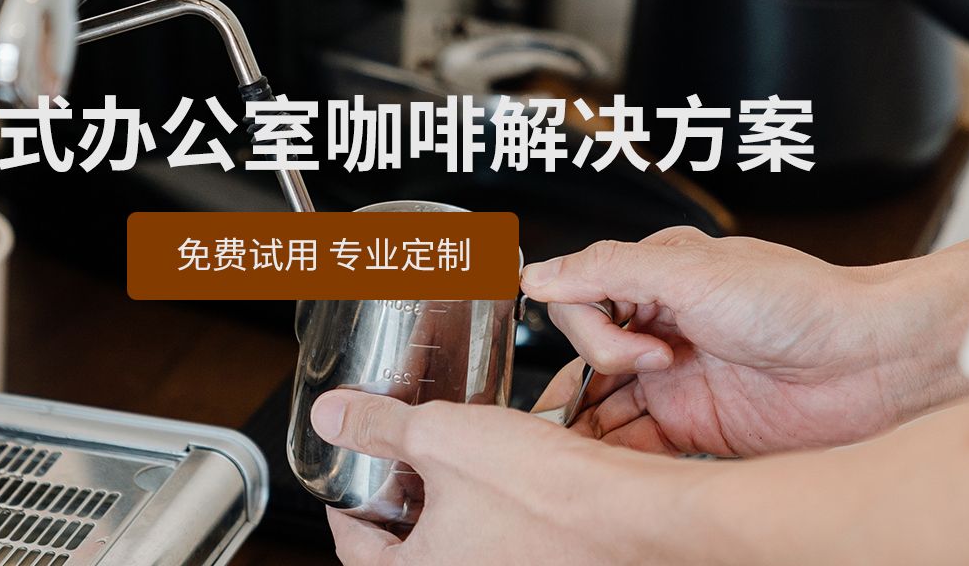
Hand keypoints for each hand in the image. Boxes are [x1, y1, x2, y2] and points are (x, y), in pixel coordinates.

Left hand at [311, 390, 688, 564]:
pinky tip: (512, 475)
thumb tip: (334, 417)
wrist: (634, 514)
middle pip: (409, 550)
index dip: (345, 507)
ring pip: (460, 546)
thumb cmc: (548, 495)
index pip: (355, 550)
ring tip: (461, 463)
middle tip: (403, 468)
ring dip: (454, 506)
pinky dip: (497, 514)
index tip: (348, 485)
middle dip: (404, 504)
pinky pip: (505, 544)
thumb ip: (379, 427)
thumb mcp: (442, 437)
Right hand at [523, 228, 968, 455]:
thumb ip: (609, 270)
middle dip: (582, 382)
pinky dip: (618, 457)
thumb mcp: (693, 269)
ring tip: (588, 444)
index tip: (640, 351)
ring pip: (605, 406)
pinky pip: (638, 446)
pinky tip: (612, 465)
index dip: (595, 332)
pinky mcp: (698, 427)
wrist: (873, 361)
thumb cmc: (803, 301)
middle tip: (604, 405)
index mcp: (656, 279)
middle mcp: (662, 327)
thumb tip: (538, 274)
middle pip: (585, 358)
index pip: (580, 303)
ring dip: (591, 426)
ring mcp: (678, 380)